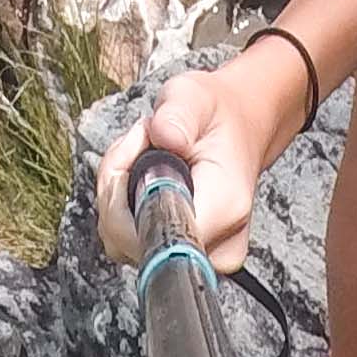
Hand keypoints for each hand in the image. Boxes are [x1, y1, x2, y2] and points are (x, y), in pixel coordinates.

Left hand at [90, 47, 296, 273]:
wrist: (239, 129)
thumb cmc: (217, 116)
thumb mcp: (195, 97)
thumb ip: (177, 115)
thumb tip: (164, 137)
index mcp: (225, 208)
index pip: (155, 234)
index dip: (125, 196)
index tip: (137, 148)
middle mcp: (217, 245)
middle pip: (131, 241)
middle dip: (116, 190)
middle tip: (140, 142)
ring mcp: (202, 259)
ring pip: (123, 243)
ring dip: (118, 197)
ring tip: (144, 154)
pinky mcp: (184, 258)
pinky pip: (129, 244)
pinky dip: (123, 209)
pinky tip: (141, 177)